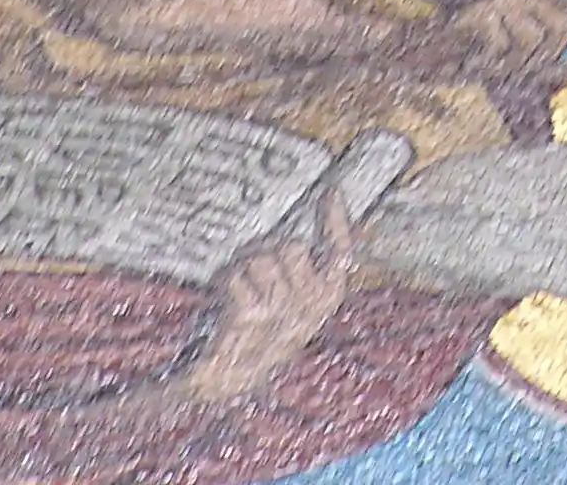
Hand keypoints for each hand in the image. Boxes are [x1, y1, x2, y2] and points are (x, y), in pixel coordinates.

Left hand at [185, 192, 353, 401]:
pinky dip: (226, 281)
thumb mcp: (295, 304)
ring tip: (239, 288)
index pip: (340, 252)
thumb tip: (309, 228)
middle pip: (293, 247)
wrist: (231, 376)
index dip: (337, 221)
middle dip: (270, 249)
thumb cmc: (264, 331)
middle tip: (254, 267)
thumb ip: (309, 269)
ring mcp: (280, 311)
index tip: (331, 191)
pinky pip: (237, 275)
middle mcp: (308, 305)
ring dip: (244, 266)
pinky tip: (225, 300)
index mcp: (326, 299)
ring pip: (263, 258)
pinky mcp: (251, 316)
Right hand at [437, 0, 566, 83]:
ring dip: (515, 62)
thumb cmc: (477, 56)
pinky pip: (505, 48)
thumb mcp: (518, 67)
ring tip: (491, 59)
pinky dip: (491, 60)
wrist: (429, 50)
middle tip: (512, 65)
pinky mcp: (484, 10)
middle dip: (543, 56)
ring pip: (536, 41)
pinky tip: (475, 54)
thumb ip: (545, 68)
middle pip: (565, 28)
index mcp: (542, 6)